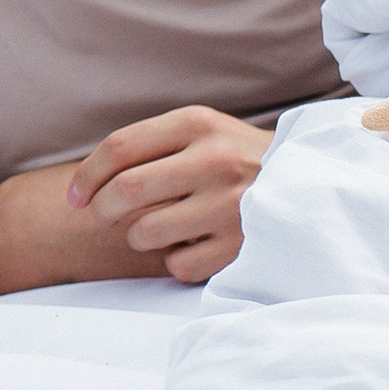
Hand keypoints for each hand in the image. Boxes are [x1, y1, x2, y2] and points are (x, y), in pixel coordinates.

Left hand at [65, 106, 271, 283]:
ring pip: (145, 232)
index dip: (85, 177)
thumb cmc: (236, 158)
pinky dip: (175, 260)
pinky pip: (177, 265)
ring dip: (138, 237)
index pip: (119, 148)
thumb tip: (83, 189)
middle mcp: (216, 161)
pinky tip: (195, 244)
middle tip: (106, 217)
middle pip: (125, 191)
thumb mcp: (201, 132)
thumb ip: (148, 147)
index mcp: (198, 124)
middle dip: (103, 210)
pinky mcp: (243, 246)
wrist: (314, 182)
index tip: (74, 197)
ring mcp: (232, 206)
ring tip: (158, 228)